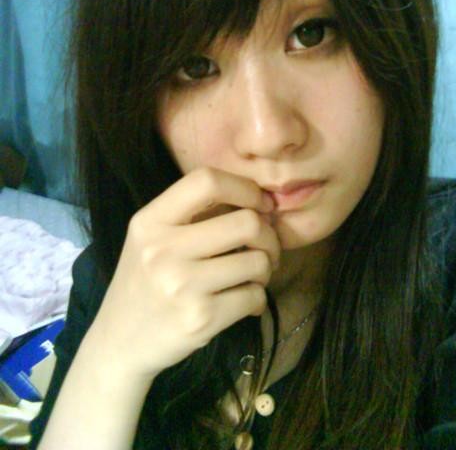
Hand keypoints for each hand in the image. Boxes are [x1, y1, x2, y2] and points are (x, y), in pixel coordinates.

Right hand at [86, 167, 279, 382]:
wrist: (118, 342)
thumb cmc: (144, 281)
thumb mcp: (152, 238)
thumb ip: (193, 214)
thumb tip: (259, 200)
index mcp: (151, 220)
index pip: (207, 180)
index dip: (245, 188)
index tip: (259, 205)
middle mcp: (163, 249)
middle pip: (246, 222)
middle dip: (268, 235)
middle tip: (264, 248)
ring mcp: (182, 286)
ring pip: (257, 261)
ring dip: (265, 268)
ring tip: (252, 276)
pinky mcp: (200, 319)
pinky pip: (254, 296)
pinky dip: (257, 298)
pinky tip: (243, 301)